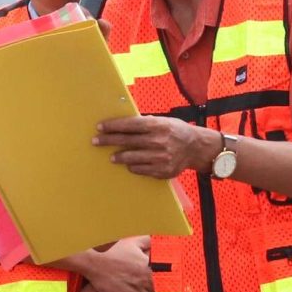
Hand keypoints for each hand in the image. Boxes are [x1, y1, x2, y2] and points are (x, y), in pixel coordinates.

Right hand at [72, 240, 154, 291]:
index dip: (158, 280)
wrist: (95, 263)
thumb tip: (156, 239)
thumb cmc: (113, 251)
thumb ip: (147, 241)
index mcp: (148, 267)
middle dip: (152, 290)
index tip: (153, 281)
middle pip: (156, 290)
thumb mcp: (132, 242)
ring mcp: (135, 290)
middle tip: (147, 290)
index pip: (161, 279)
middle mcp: (144, 280)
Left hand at [94, 116, 219, 179]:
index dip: (113, 126)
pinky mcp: (162, 171)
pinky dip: (132, 166)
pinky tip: (129, 164)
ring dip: (118, 156)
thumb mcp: (163, 121)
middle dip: (108, 140)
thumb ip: (145, 123)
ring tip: (112, 157)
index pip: (130, 125)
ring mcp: (160, 157)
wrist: (196, 148)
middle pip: (127, 141)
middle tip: (96, 141)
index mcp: (158, 125)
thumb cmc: (176, 131)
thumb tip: (122, 124)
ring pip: (131, 157)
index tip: (100, 127)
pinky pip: (140, 169)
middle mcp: (158, 141)